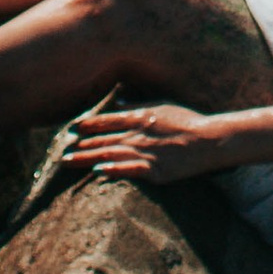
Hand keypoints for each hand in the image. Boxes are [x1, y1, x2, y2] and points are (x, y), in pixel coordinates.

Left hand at [69, 102, 227, 182]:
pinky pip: (129, 170)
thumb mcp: (163, 105)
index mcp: (139, 116)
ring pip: (109, 154)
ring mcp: (145, 152)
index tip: (72, 129)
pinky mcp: (154, 171)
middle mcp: (138, 133)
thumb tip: (120, 100)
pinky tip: (97, 173)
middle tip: (62, 151)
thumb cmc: (188, 120)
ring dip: (87, 158)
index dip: (88, 125)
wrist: (209, 140)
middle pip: (103, 140)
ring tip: (69, 162)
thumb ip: (139, 103)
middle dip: (81, 145)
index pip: (107, 121)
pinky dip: (113, 171)